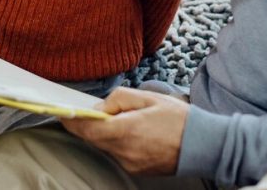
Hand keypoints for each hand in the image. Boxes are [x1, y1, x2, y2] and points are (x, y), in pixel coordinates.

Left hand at [59, 87, 189, 175]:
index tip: (63, 112)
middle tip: (87, 111)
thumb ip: (119, 98)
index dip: (72, 119)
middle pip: (93, 138)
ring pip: (105, 146)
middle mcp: (124, 151)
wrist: (203, 145)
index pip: (87, 127)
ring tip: (122, 119)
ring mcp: (130, 163)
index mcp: (126, 130)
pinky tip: (133, 132)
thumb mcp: (148, 97)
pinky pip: (118, 153)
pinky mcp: (136, 169)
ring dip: (105, 133)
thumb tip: (100, 106)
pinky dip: (118, 142)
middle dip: (88, 124)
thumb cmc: (178, 118)